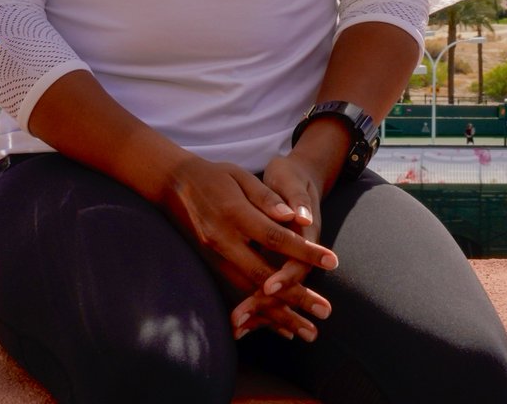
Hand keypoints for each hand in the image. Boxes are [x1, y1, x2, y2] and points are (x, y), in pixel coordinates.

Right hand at [159, 155, 336, 338]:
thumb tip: (292, 217)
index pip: (275, 237)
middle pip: (263, 275)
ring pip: (250, 291)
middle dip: (296, 296)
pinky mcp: (212, 264)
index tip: (332, 261)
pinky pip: (238, 291)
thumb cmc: (214, 175)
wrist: (174, 184)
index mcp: (234, 214)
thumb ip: (266, 197)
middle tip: (325, 310)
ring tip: (308, 331)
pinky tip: (280, 327)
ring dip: (280, 313)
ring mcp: (215, 255)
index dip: (304, 251)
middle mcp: (223, 240)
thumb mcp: (240, 175)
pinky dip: (260, 311)